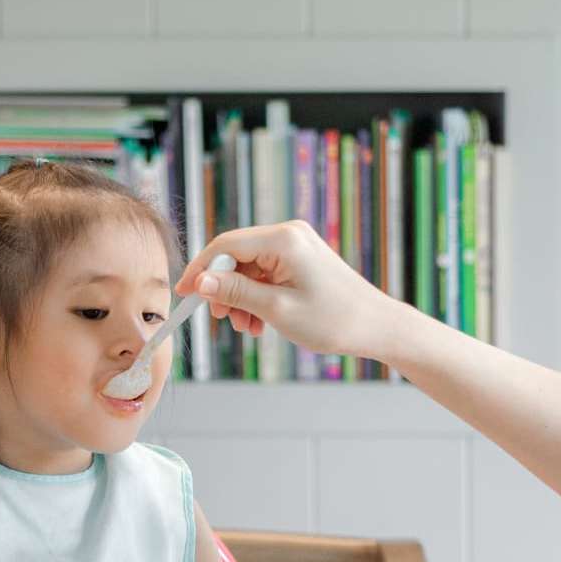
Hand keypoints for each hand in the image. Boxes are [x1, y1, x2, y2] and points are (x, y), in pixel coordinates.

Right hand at [175, 220, 404, 359]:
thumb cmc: (334, 319)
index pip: (225, 246)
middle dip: (223, 289)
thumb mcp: (276, 309)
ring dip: (240, 298)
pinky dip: (257, 296)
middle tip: (223, 319)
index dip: (200, 270)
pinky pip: (265, 273)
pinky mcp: (300, 259)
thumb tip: (200, 282)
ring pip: (249, 268)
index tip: (184, 294)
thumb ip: (236, 293)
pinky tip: (260, 322)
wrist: (377, 326)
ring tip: (247, 327)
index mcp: (283, 240)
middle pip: (235, 256)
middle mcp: (289, 234)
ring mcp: (296, 245)